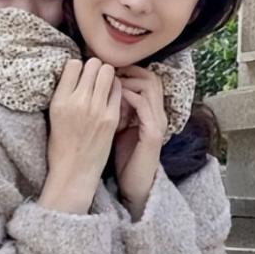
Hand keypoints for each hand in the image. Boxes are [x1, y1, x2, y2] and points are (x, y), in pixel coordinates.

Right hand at [40, 58, 119, 213]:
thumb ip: (65, 93)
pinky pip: (118, 90)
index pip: (73, 64)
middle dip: (95, 67)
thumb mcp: (54, 114)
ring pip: (108, 73)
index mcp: (59, 100)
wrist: (74, 171)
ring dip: (107, 75)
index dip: (79, 66)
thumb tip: (77, 71)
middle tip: (96, 77)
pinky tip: (112, 96)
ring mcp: (97, 109)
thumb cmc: (62, 144)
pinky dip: (116, 88)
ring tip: (104, 84)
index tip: (81, 74)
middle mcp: (78, 102)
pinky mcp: (111, 118)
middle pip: (93, 64)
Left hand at [113, 65, 169, 218]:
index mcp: (152, 112)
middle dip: (129, 71)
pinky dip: (128, 96)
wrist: (136, 184)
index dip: (128, 70)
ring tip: (109, 82)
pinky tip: (114, 96)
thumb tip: (96, 90)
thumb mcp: (119, 128)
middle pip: (151, 77)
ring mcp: (158, 123)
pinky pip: (143, 105)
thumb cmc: (125, 158)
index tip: (106, 69)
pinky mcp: (153, 133)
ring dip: (128, 81)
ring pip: (150, 86)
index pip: (146, 79)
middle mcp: (158, 114)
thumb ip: (115, 109)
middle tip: (107, 71)